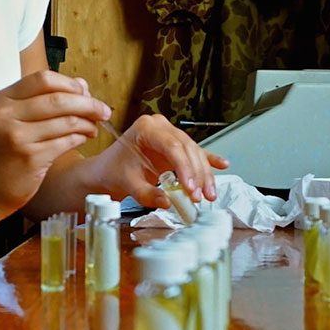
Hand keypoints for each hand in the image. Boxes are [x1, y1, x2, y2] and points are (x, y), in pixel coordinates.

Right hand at [0, 70, 109, 218]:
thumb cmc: (2, 152)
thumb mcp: (13, 119)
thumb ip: (43, 100)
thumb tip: (81, 85)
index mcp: (2, 99)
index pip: (43, 79)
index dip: (70, 84)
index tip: (85, 92)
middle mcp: (6, 115)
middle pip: (59, 99)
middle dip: (88, 104)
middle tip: (103, 110)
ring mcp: (17, 137)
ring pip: (66, 121)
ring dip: (87, 123)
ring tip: (93, 127)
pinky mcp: (30, 158)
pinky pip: (66, 142)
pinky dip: (80, 138)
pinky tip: (84, 139)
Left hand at [93, 114, 228, 210]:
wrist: (106, 170)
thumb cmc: (113, 172)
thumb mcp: (127, 184)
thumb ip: (147, 194)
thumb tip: (167, 202)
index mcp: (146, 129)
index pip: (172, 146)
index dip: (185, 168)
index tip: (190, 189)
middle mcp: (160, 127)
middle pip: (187, 149)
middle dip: (197, 174)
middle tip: (200, 196)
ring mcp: (169, 134)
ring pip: (194, 152)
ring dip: (204, 174)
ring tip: (209, 194)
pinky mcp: (175, 146)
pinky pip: (195, 153)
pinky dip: (208, 160)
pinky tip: (222, 165)